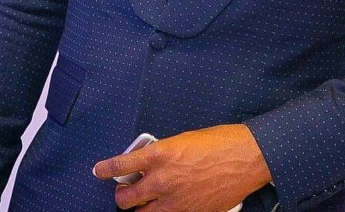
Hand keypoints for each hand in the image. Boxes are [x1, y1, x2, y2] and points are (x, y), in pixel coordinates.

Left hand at [92, 123, 272, 210]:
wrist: (245, 158)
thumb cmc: (220, 142)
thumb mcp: (184, 139)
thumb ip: (164, 153)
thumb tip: (152, 163)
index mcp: (160, 154)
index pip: (122, 164)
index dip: (107, 169)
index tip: (99, 170)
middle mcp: (162, 180)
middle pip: (127, 198)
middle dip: (122, 196)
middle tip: (124, 191)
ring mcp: (175, 201)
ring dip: (139, 209)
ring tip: (141, 203)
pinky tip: (166, 207)